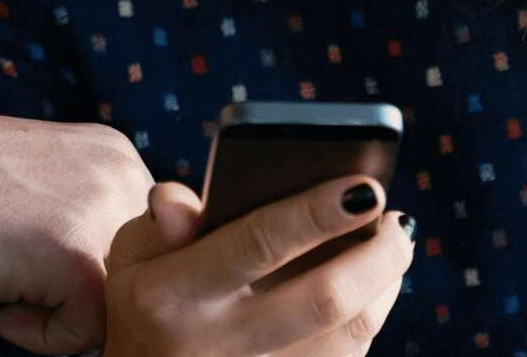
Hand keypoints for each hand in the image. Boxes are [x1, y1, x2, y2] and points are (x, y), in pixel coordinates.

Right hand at [0, 110, 152, 354]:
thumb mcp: (43, 178)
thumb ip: (87, 207)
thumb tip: (121, 273)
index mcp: (115, 153)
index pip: (141, 241)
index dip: (96, 267)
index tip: (43, 266)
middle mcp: (122, 171)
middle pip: (137, 273)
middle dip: (88, 292)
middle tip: (28, 282)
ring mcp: (103, 208)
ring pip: (119, 305)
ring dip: (67, 313)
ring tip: (13, 288)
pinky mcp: (78, 253)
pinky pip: (86, 333)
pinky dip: (41, 337)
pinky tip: (1, 308)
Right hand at [103, 177, 414, 355]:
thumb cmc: (145, 305)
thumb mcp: (130, 258)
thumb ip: (160, 221)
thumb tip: (178, 200)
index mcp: (177, 294)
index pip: (256, 244)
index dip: (315, 213)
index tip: (364, 185)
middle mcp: (222, 344)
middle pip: (323, 300)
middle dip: (376, 255)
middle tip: (396, 216)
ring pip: (348, 337)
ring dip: (384, 284)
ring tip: (395, 239)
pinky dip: (371, 317)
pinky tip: (378, 282)